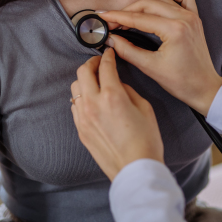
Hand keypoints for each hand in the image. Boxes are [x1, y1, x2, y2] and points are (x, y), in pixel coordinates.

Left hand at [70, 48, 164, 180]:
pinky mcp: (80, 129)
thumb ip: (128, 91)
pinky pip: (75, 106)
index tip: (109, 53)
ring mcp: (83, 117)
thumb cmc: (145, 140)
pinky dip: (82, 98)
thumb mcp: (144, 108)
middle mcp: (93, 104)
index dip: (108, 56)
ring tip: (94, 81)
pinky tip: (92, 100)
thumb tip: (118, 85)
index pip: (105, 66)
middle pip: (83, 72)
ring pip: (75, 88)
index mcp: (112, 96)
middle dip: (91, 63)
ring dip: (84, 80)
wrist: (135, 168)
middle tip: (99, 62)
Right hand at [100, 0, 221, 115]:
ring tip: (128, 18)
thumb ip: (127, 51)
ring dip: (142, 5)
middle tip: (112, 22)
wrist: (204, 88)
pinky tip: (157, 7)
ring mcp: (191, 16)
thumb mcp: (150, 67)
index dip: (117, 17)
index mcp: (174, 29)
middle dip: (126, 11)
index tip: (103, 16)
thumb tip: (110, 39)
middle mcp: (184, 18)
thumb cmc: (181, 81)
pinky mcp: (195, 18)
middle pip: (147, 4)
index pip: (138, 18)